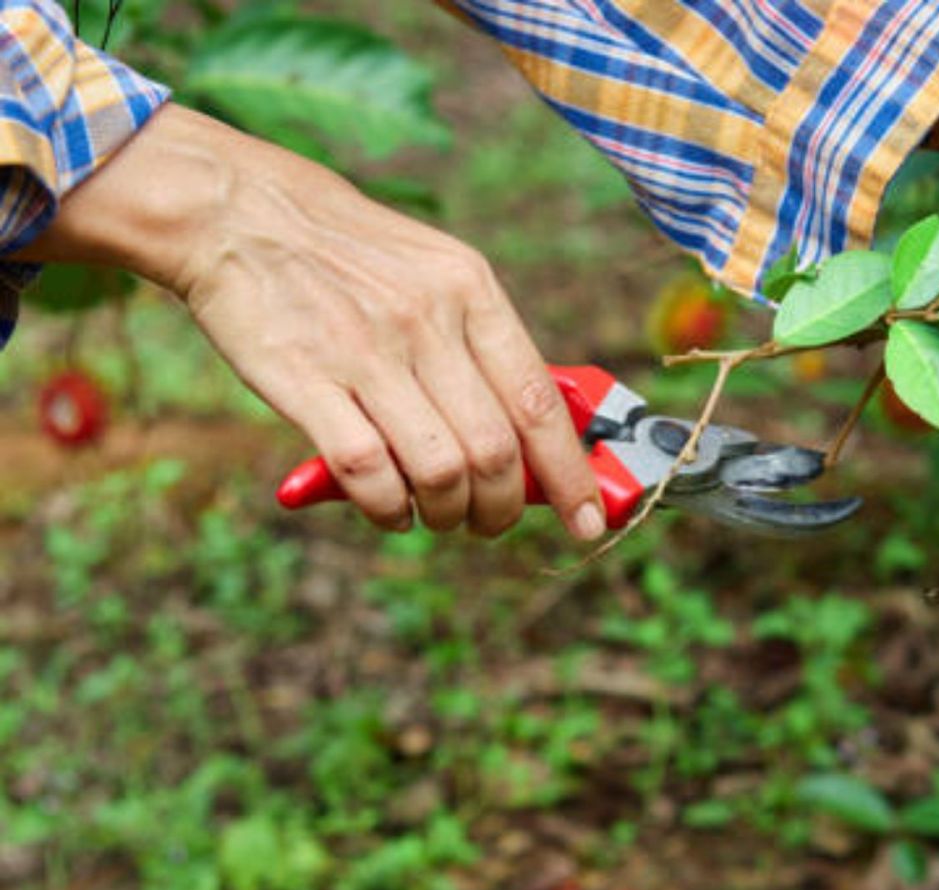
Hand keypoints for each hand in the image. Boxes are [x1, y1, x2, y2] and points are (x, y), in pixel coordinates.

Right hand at [21, 106, 604, 539]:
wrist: (240, 211)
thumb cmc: (350, 255)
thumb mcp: (437, 272)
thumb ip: (485, 345)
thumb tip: (535, 433)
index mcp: (471, 292)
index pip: (541, 403)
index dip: (572, 474)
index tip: (591, 521)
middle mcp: (428, 322)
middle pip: (496, 451)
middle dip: (504, 508)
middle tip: (491, 522)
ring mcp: (365, 353)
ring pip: (441, 470)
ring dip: (448, 514)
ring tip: (439, 516)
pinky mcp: (305, 381)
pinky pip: (369, 472)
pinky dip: (388, 509)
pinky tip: (389, 509)